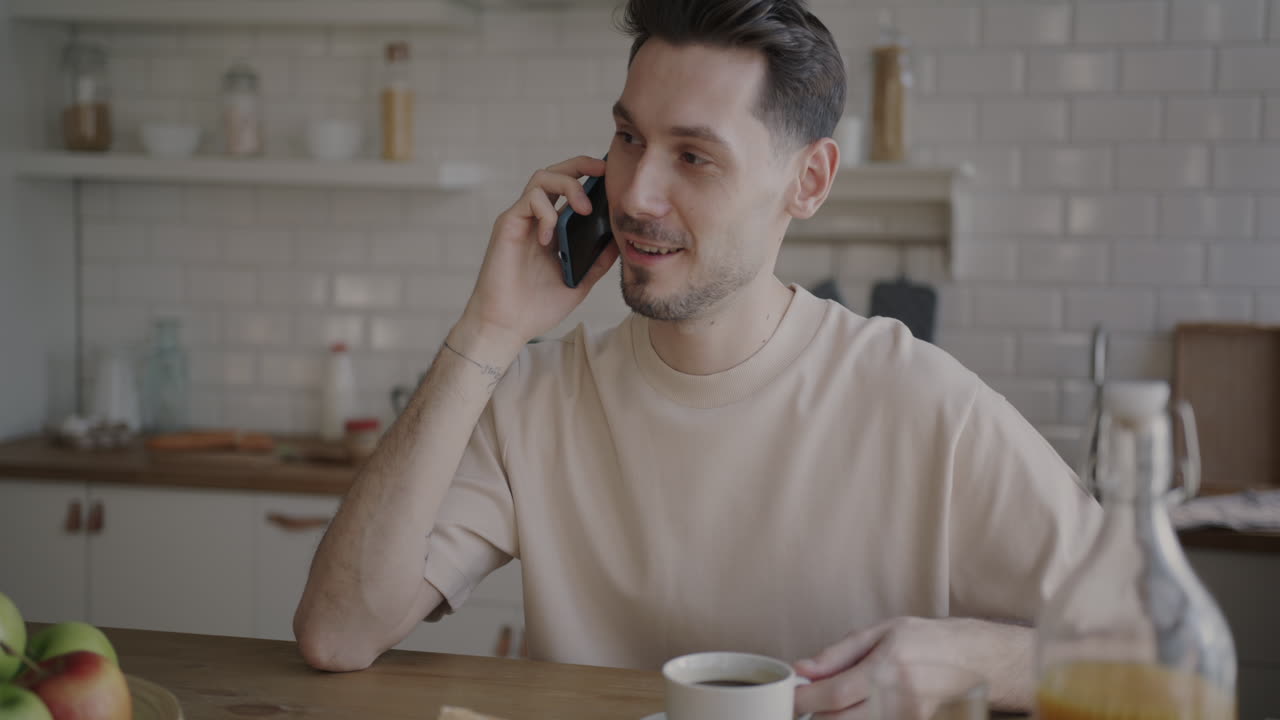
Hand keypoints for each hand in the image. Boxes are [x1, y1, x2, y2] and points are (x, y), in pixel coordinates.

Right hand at [456, 156, 619, 357]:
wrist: (507, 326)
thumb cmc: (536, 308)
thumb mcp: (579, 282)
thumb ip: (598, 261)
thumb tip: (620, 239)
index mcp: (552, 229)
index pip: (569, 190)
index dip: (589, 176)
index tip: (612, 177)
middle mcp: (535, 219)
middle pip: (555, 173)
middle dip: (581, 164)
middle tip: (603, 169)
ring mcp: (521, 220)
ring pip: (542, 177)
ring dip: (568, 186)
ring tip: (584, 210)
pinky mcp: (507, 226)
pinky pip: (529, 201)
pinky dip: (546, 213)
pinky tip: (551, 239)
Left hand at [792, 617, 1031, 718]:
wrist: (980, 661)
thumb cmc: (930, 641)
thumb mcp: (882, 632)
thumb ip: (839, 653)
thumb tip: (802, 668)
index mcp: (887, 669)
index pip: (833, 696)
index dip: (803, 701)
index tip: (789, 699)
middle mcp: (898, 700)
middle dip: (816, 712)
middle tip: (809, 699)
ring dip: (838, 717)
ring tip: (839, 700)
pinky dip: (861, 719)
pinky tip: (862, 707)